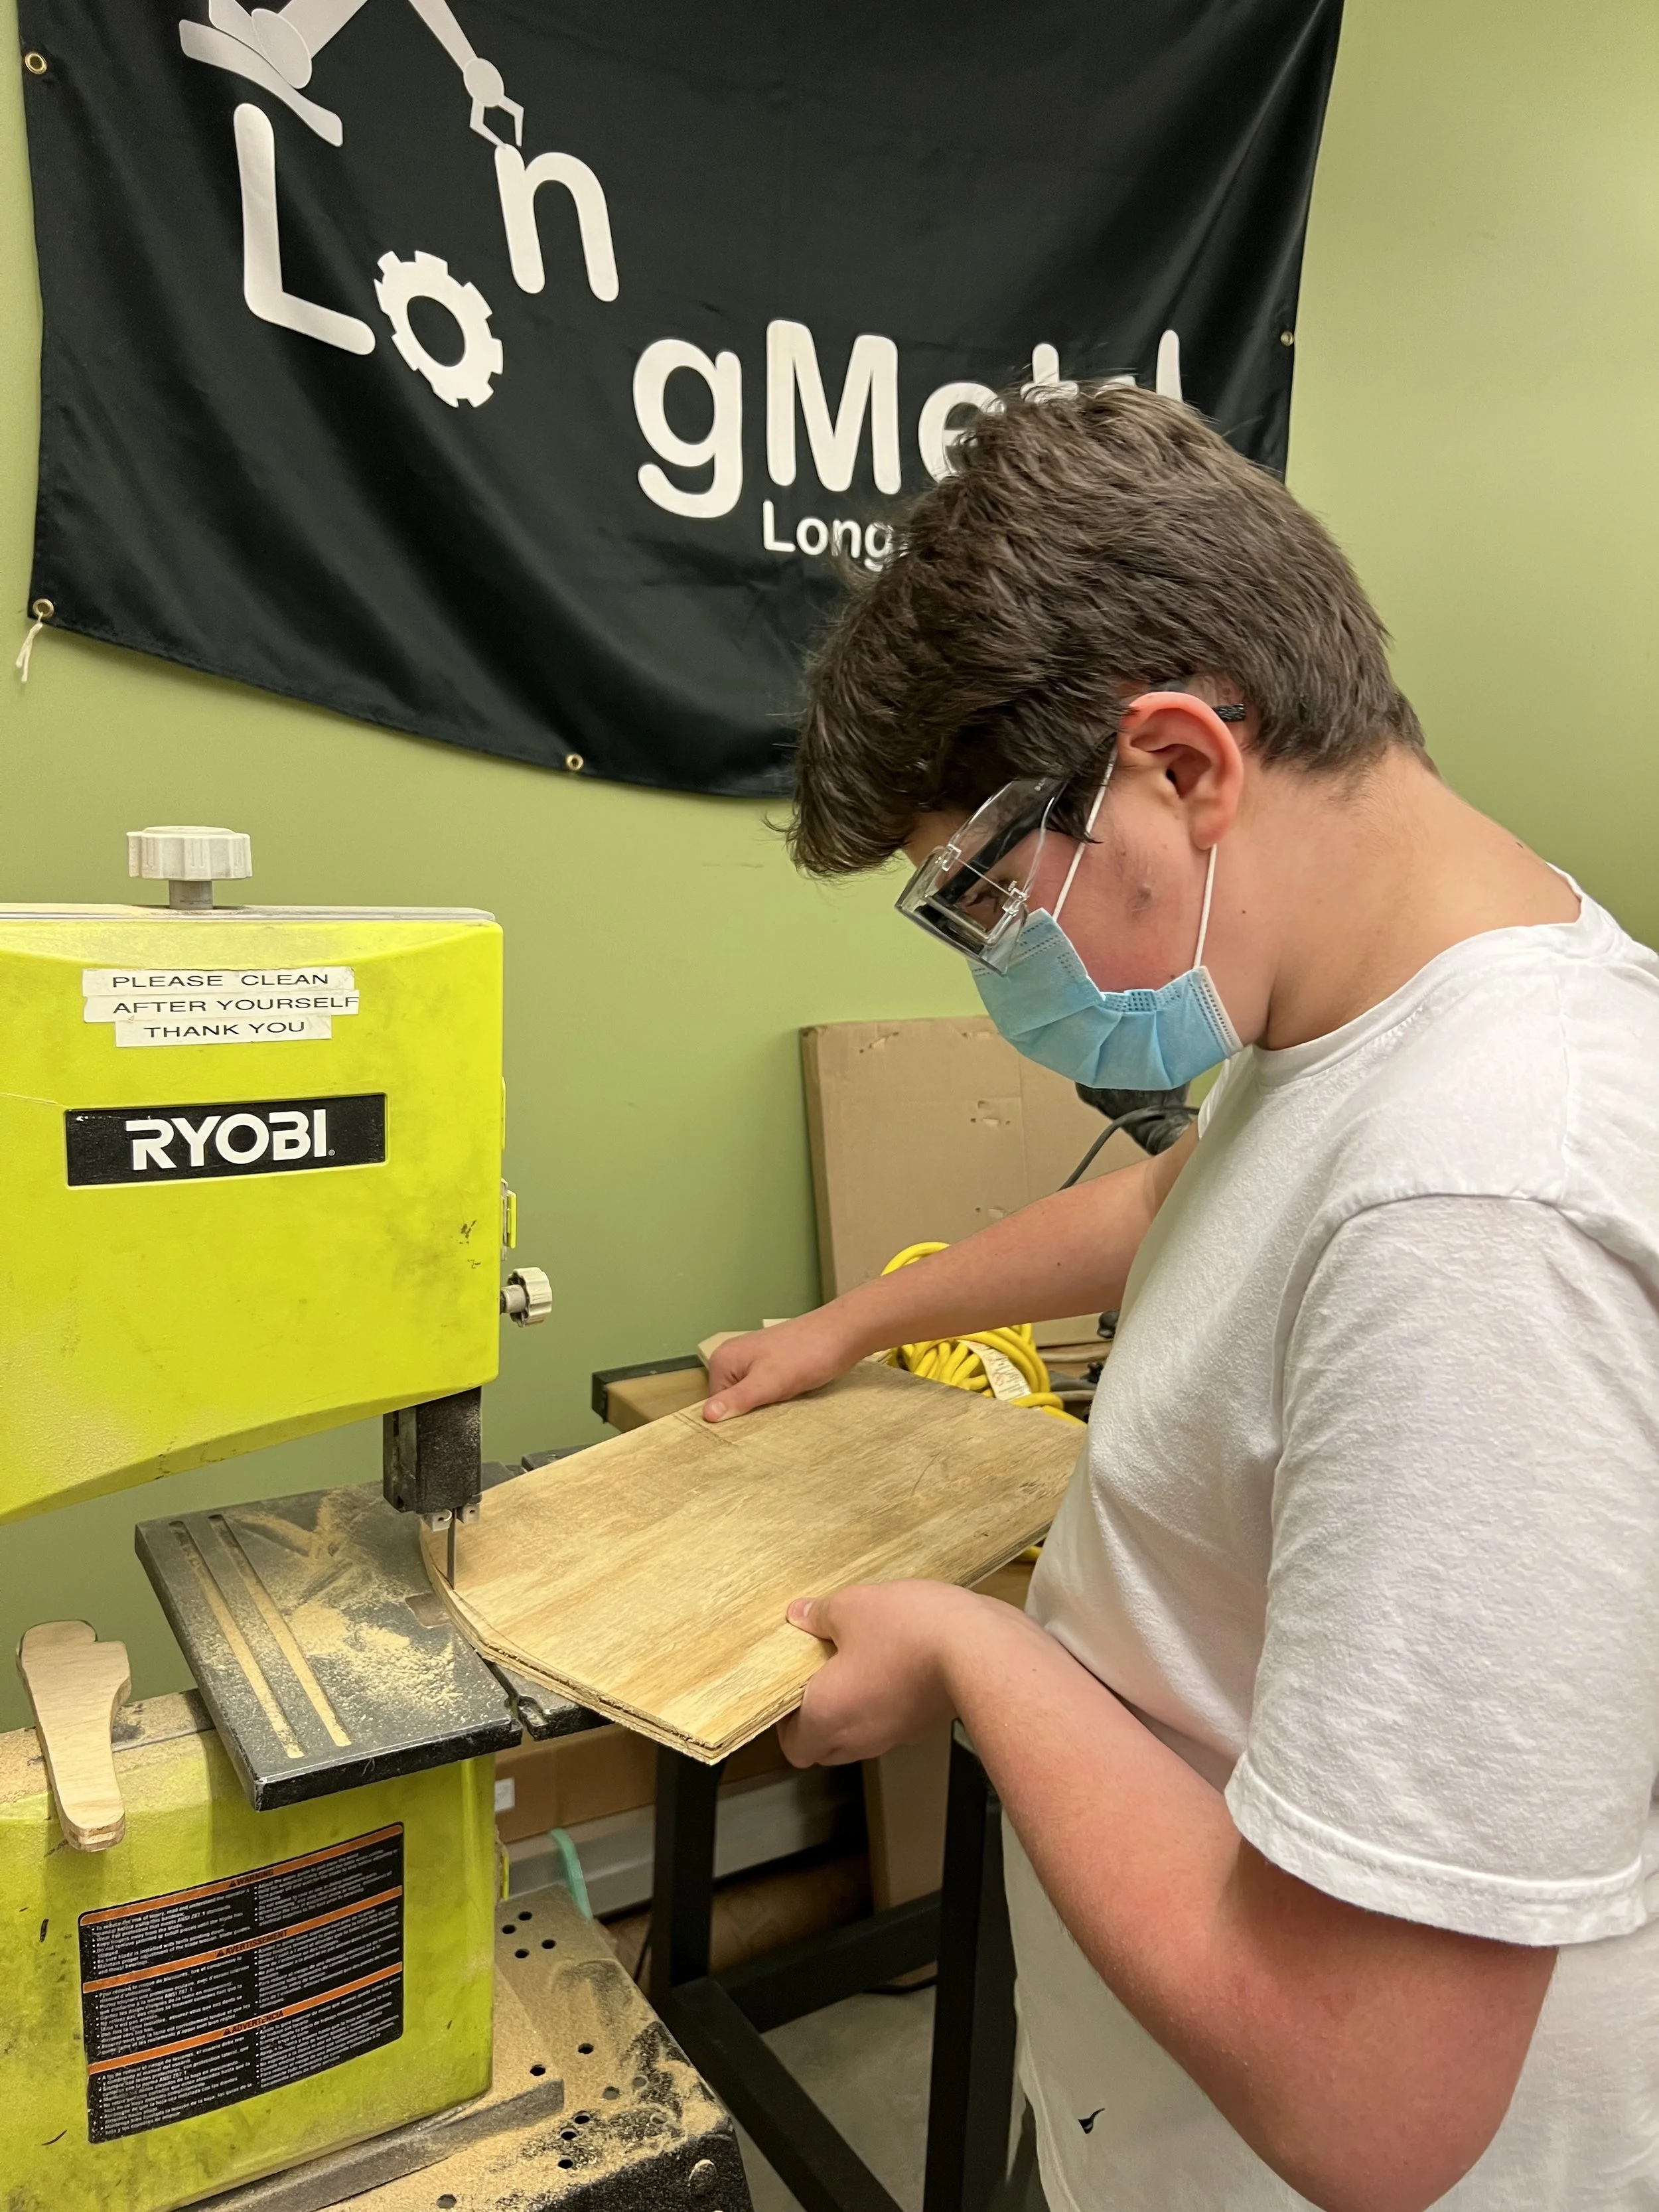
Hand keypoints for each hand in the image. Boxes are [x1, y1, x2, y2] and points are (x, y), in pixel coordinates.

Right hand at [704, 1308, 866, 1421]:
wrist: (842, 1334)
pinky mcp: (771, 1365)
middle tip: (772, 1413)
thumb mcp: (769, 1382)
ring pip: (751, 1397)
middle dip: (751, 1411)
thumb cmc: (806, 1354)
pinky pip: (765, 1391)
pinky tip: (789, 1398)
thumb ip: (738, 1399)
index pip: (714, 1405)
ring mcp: (753, 1360)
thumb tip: (706, 1415)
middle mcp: (734, 1358)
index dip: (733, 1419)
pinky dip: (776, 1398)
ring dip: (766, 1406)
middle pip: (732, 1401)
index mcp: (724, 1360)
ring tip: (783, 1402)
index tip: (750, 1428)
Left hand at [778, 1581, 983, 1764]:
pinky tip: (893, 1661)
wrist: (979, 1650)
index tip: (790, 1689)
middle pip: (825, 1747)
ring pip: (859, 1736)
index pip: (794, 1748)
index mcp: (828, 1715)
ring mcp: (895, 1735)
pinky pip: (891, 1721)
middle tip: (818, 1674)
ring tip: (856, 1662)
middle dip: (817, 1718)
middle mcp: (859, 1736)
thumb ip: (820, 1614)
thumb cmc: (908, 1631)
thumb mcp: (852, 1607)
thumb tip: (801, 1614)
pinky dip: (885, 1702)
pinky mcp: (924, 1725)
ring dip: (852, 1710)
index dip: (786, 1724)